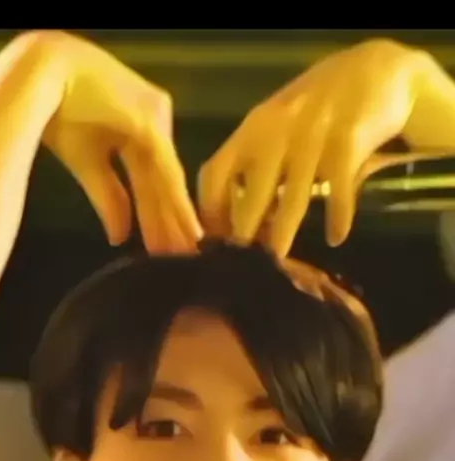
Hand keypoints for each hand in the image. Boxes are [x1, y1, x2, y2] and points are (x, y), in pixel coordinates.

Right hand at [39, 31, 201, 250]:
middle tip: (184, 258)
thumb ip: (109, 199)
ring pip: (169, 180)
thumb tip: (119, 237)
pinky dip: (177, 202)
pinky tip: (189, 227)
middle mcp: (154, 124)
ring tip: (190, 252)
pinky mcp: (150, 123)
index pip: (151, 181)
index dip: (157, 216)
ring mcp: (156, 121)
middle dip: (171, 224)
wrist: (40, 78)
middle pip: (163, 184)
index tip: (164, 248)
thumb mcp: (88, 164)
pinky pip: (167, 170)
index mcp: (139, 130)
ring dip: (178, 219)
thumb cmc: (57, 113)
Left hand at [198, 39, 443, 254]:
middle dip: (244, 234)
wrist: (371, 71)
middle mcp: (276, 133)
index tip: (217, 243)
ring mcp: (312, 138)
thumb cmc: (315, 110)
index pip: (215, 175)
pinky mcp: (348, 142)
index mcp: (251, 131)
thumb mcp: (276, 129)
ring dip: (282, 234)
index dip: (211, 212)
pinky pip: (339, 191)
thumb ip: (257, 166)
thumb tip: (238, 223)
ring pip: (292, 199)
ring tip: (276, 262)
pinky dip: (338, 218)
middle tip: (242, 266)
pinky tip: (336, 237)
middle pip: (251, 195)